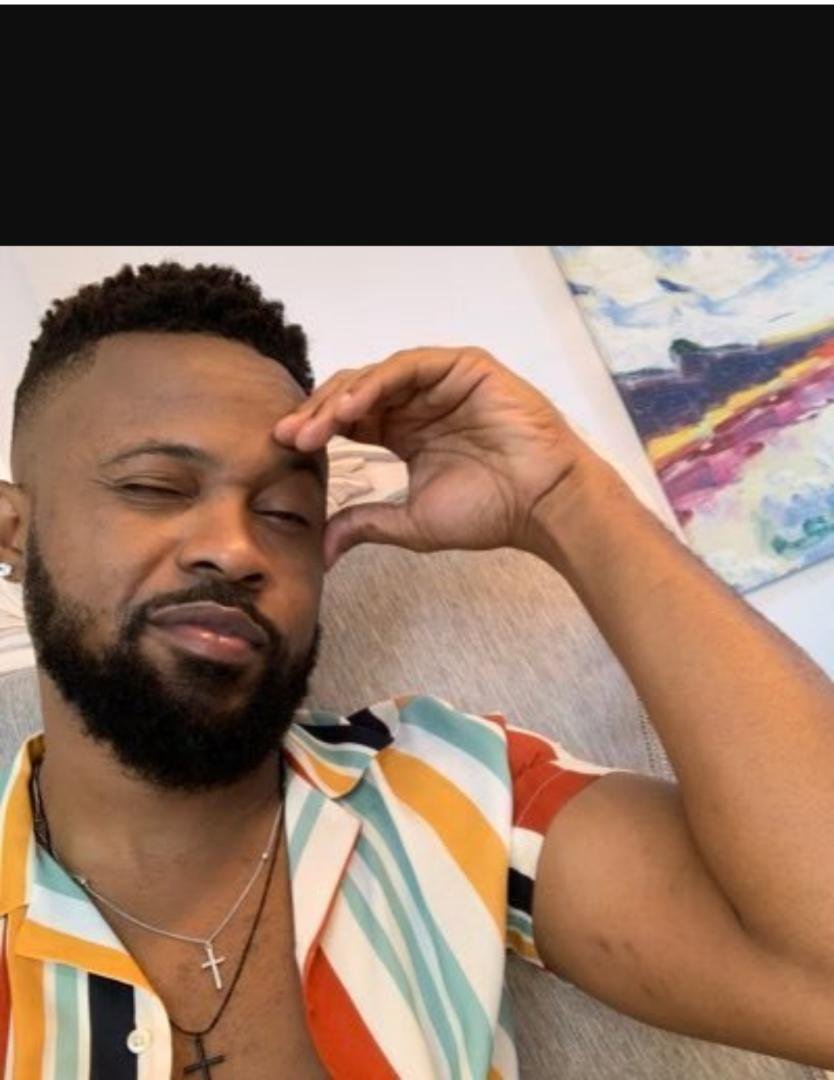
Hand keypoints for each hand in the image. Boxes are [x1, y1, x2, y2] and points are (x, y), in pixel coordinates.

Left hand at [273, 347, 598, 570]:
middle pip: (354, 394)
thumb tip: (321, 553)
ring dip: (342, 399)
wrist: (541, 505)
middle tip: (290, 437)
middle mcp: (419, 402)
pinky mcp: (463, 367)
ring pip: (376, 376)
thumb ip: (365, 524)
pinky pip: (409, 367)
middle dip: (318, 414)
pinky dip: (377, 383)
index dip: (317, 431)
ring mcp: (441, 382)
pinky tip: (354, 409)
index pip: (350, 420)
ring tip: (316, 427)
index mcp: (405, 432)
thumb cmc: (490, 512)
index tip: (285, 450)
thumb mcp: (411, 522)